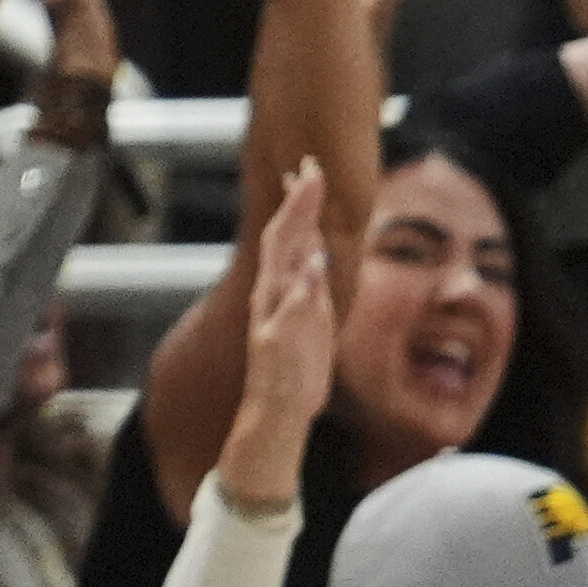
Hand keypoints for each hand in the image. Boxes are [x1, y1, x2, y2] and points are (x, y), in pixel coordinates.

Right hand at [212, 159, 335, 513]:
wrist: (276, 418)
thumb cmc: (295, 371)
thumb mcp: (310, 322)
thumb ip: (311, 287)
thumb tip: (317, 251)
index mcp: (280, 291)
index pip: (288, 237)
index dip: (300, 203)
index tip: (312, 168)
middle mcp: (269, 298)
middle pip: (281, 241)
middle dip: (298, 204)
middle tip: (311, 168)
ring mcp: (269, 320)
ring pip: (280, 270)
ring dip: (295, 233)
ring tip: (307, 201)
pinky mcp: (274, 346)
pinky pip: (287, 315)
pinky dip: (299, 291)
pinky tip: (313, 267)